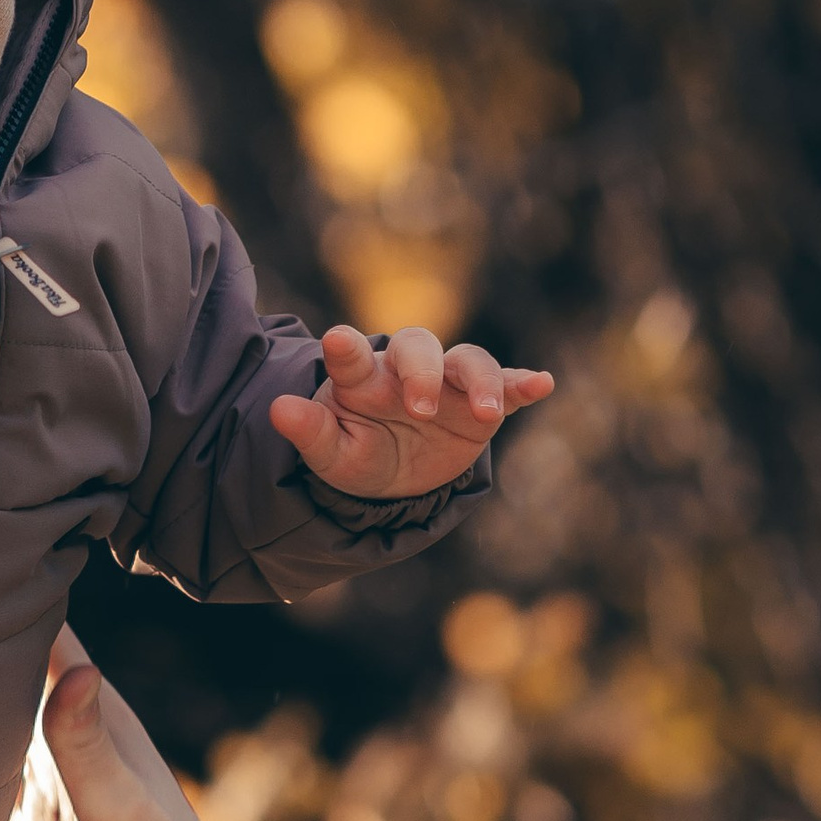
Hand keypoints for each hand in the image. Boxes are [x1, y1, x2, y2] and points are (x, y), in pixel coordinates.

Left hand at [270, 322, 552, 503]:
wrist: (394, 477)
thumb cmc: (357, 452)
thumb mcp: (331, 454)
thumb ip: (309, 432)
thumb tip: (279, 408)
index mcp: (361, 379)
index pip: (352, 355)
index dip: (346, 348)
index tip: (335, 343)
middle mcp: (407, 370)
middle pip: (419, 347)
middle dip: (422, 372)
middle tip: (419, 409)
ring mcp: (448, 385)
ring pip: (469, 360)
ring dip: (480, 381)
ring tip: (487, 412)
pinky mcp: (481, 406)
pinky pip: (508, 387)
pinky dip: (524, 383)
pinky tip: (542, 383)